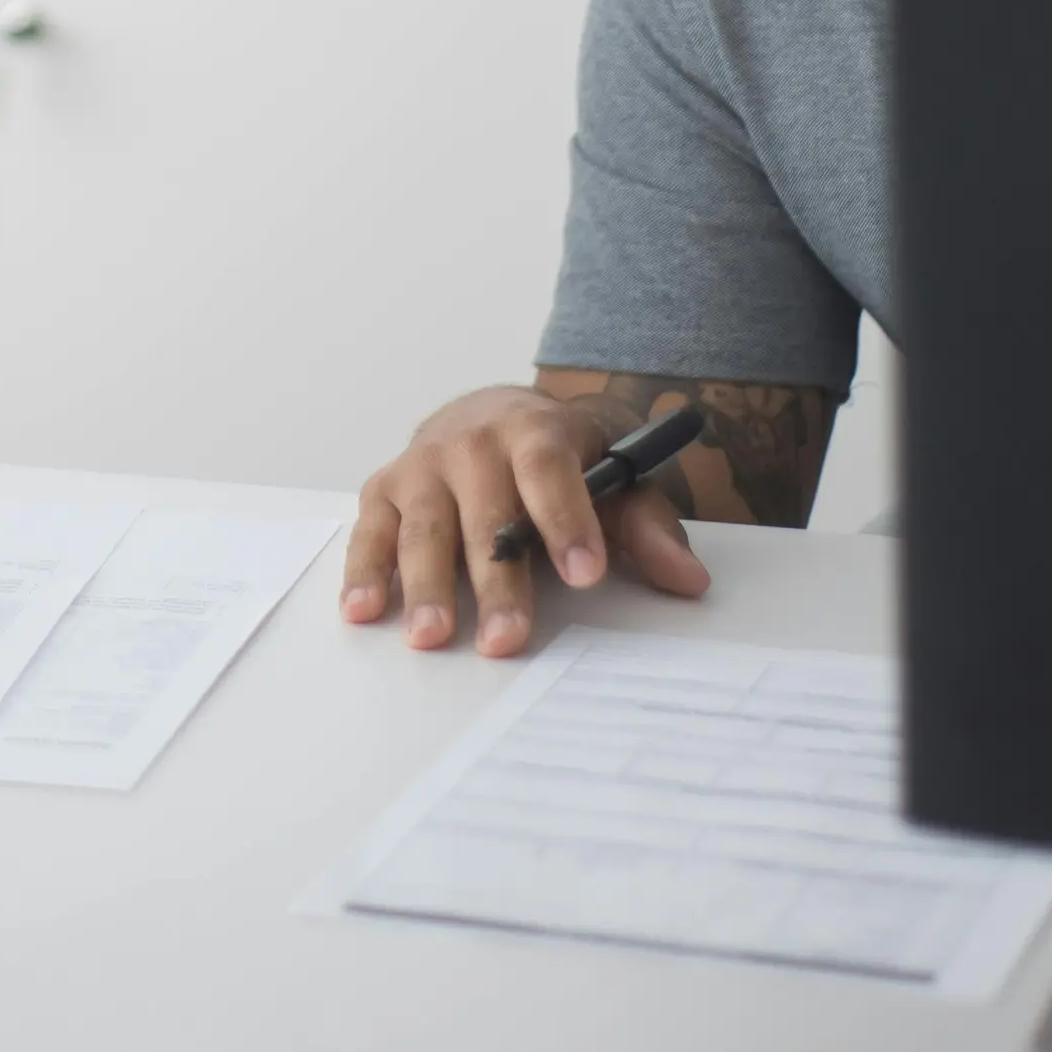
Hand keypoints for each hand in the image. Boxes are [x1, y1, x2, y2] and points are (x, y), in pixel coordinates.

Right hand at [341, 384, 711, 654]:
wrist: (493, 413)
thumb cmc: (560, 460)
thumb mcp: (614, 479)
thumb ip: (646, 528)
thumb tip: (688, 580)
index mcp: (535, 430)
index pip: (548, 470)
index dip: (566, 519)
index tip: (586, 573)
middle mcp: (471, 441)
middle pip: (484, 511)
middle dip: (497, 578)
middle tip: (508, 637)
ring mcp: (422, 464)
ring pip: (424, 526)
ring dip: (426, 585)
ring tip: (434, 636)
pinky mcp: (384, 489)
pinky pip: (370, 532)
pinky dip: (364, 571)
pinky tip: (365, 611)